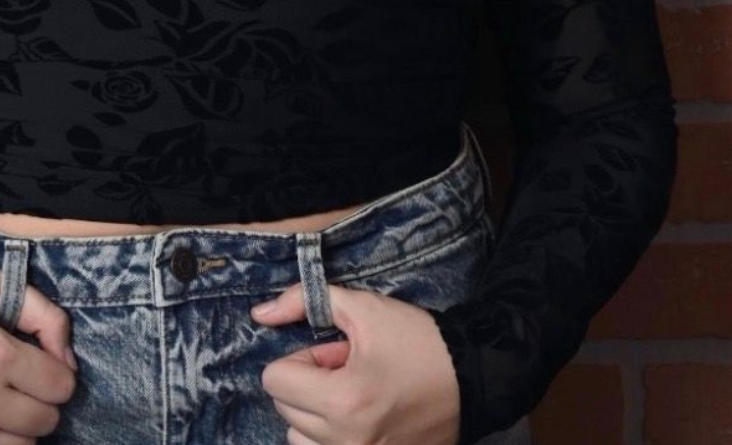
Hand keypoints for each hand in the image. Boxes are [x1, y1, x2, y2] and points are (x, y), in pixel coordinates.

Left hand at [250, 279, 460, 444]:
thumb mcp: (362, 309)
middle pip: (284, 409)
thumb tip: (259, 313)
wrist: (471, 379)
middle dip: (308, 384)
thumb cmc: (416, 341)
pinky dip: (330, 436)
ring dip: (315, 414)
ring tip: (354, 395)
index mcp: (342, 402)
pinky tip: (359, 417)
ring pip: (299, 438)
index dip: (301, 360)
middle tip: (347, 370)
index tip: (333, 354)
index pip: (274, 381)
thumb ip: (304, 301)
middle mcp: (345, 443)